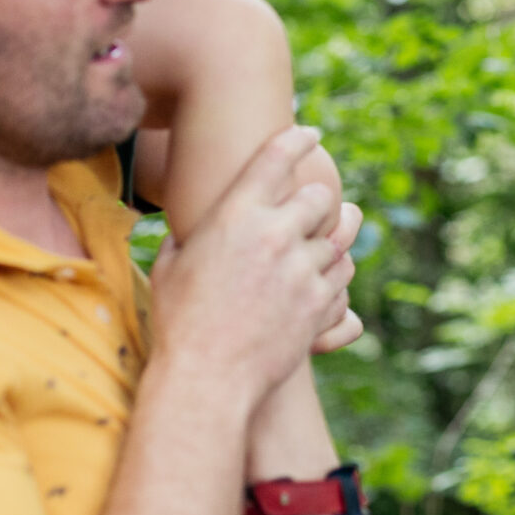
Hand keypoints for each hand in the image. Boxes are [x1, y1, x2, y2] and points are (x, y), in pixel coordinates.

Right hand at [149, 127, 354, 401]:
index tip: (311, 135)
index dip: (299, 138)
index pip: (277, 156)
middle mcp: (275, 233)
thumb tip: (189, 222)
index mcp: (235, 214)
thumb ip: (188, 235)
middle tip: (315, 209)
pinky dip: (334, 283)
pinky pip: (341, 281)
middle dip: (318, 202)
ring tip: (326, 245)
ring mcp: (302, 268)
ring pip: (340, 239)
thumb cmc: (178, 323)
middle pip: (320, 196)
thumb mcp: (172, 266)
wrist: (205, 379)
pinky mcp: (320, 302)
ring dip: (334, 241)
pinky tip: (320, 287)